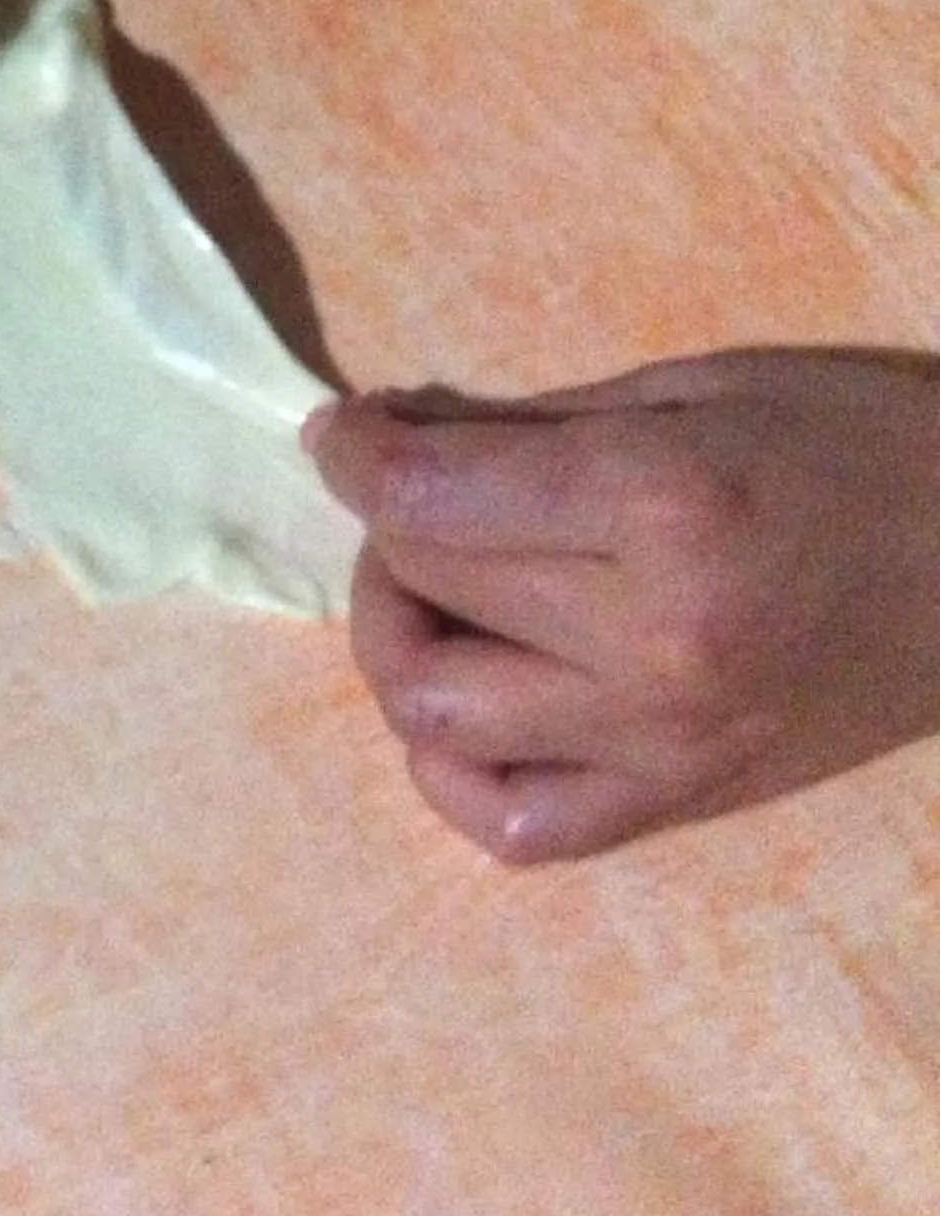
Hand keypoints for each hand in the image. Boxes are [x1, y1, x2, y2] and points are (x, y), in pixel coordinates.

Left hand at [303, 349, 939, 863]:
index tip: (345, 431)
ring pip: (436, 715)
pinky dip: (456, 767)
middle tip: (421, 494)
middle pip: (426, 591)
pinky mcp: (684, 802)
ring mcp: (665, 740)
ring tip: (443, 593)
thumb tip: (389, 439)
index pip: (427, 499)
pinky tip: (471, 705)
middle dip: (389, 528)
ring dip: (402, 642)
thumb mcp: (699, 391)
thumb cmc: (870, 449)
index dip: (355, 452)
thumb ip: (533, 424)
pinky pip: (513, 823)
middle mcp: (653, 641)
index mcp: (664, 510)